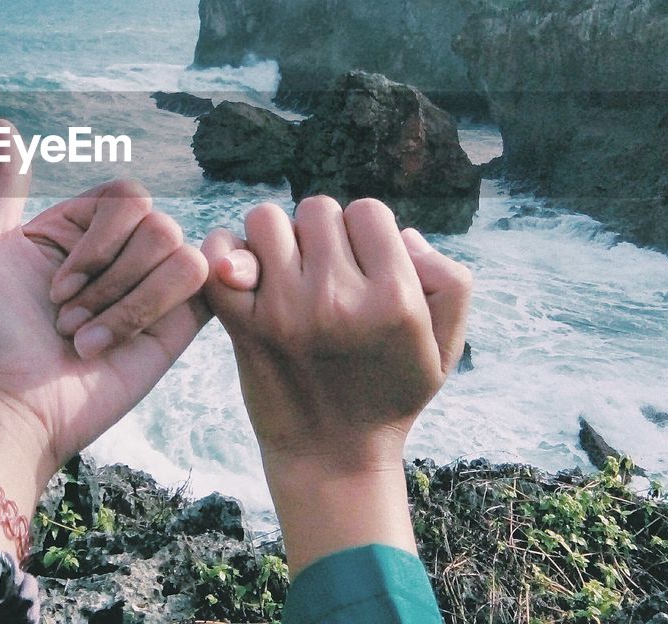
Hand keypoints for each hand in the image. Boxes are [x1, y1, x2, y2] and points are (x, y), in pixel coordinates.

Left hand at [0, 121, 209, 499]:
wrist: (9, 407)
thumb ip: (1, 186)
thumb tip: (1, 124)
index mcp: (80, 229)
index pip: (125, 193)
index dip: (96, 236)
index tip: (52, 284)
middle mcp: (121, 254)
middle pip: (154, 219)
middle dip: (106, 275)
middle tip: (65, 319)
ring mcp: (152, 289)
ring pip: (176, 249)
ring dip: (125, 302)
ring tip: (86, 341)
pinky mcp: (179, 325)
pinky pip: (200, 280)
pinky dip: (159, 303)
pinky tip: (123, 340)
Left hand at [201, 196, 470, 570]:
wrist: (333, 458)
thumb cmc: (391, 394)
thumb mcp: (444, 347)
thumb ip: (448, 281)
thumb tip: (403, 234)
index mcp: (394, 300)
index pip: (368, 212)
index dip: (366, 235)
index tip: (363, 269)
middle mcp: (338, 300)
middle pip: (317, 209)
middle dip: (322, 235)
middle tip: (325, 275)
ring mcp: (285, 312)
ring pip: (267, 220)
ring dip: (276, 239)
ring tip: (288, 272)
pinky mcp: (243, 326)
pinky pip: (219, 255)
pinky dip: (225, 254)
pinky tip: (246, 275)